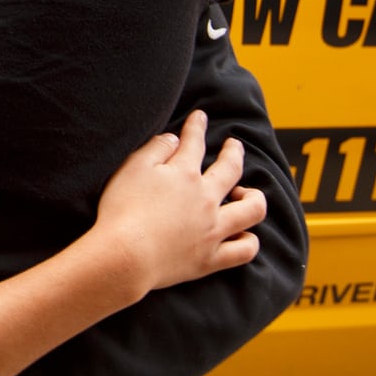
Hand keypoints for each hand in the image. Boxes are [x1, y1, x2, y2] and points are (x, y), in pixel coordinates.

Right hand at [94, 110, 266, 293]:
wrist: (124, 257)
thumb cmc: (121, 210)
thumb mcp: (131, 169)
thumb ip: (155, 149)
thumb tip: (174, 139)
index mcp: (184, 174)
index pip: (195, 142)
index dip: (197, 126)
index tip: (200, 116)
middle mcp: (205, 199)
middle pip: (231, 169)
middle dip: (234, 152)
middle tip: (233, 145)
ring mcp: (212, 230)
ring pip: (252, 210)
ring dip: (253, 197)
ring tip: (246, 193)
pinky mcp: (210, 258)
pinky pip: (244, 250)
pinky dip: (248, 240)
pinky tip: (243, 234)